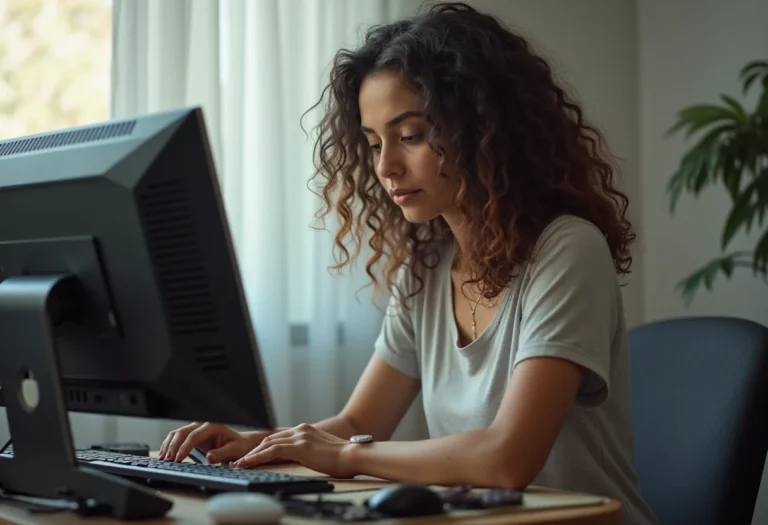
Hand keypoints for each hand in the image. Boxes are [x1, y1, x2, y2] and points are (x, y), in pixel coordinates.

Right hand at [159, 422, 267, 462]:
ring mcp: (196, 429)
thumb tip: (209, 458)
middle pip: (182, 432)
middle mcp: (202, 425)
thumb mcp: (234, 450)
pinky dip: (169, 445)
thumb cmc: (239, 446)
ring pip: (177, 434)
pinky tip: (164, 455)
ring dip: (168, 445)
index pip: (194, 435)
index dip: (184, 447)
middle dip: (173, 446)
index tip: (178, 458)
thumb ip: (222, 454)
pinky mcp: (192, 436)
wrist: (241, 443)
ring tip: (163, 459)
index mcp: (212, 426)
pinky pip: (177, 438)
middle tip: (167, 460)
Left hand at [232, 423, 356, 478]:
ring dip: (252, 454)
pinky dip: (258, 457)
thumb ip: (310, 450)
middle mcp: (301, 430)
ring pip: (268, 444)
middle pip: (270, 439)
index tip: (252, 455)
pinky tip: (249, 462)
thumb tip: (305, 458)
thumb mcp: (321, 451)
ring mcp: (300, 436)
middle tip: (241, 460)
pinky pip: (272, 451)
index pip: (278, 438)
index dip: (263, 447)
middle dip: (253, 450)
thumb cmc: (342, 458)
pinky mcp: (299, 446)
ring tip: (240, 463)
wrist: (353, 455)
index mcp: (306, 430)